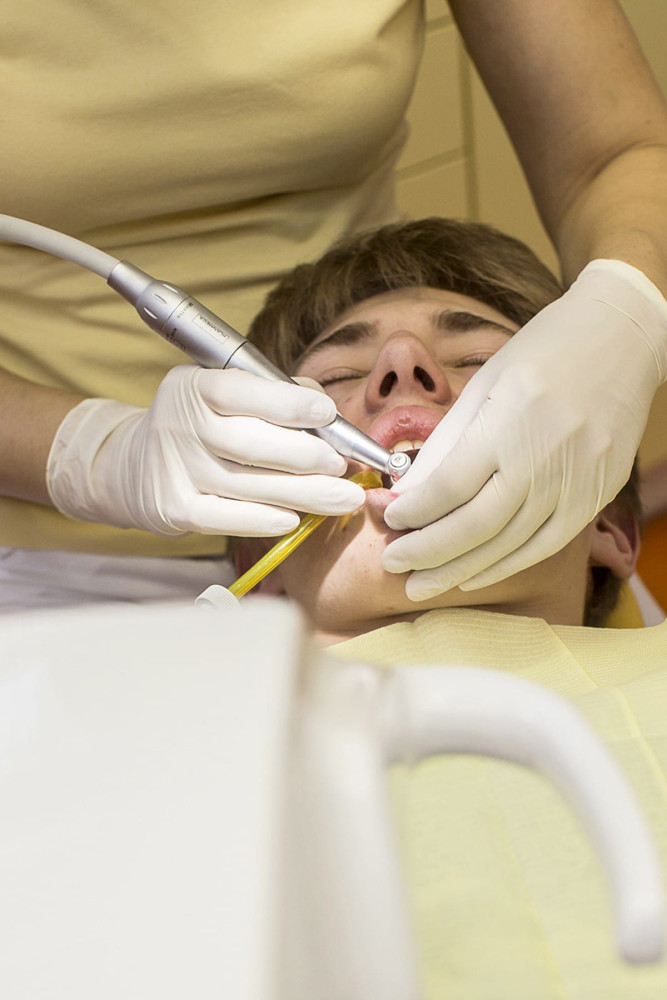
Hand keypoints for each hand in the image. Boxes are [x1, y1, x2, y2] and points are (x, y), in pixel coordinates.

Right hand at [47, 365, 364, 535]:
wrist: (134, 467)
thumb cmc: (201, 425)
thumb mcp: (225, 394)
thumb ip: (275, 395)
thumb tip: (330, 417)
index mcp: (195, 387)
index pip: (244, 391)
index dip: (290, 403)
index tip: (328, 413)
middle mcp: (181, 425)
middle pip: (254, 444)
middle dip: (307, 456)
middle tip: (342, 465)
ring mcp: (177, 470)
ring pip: (251, 485)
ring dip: (305, 494)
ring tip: (344, 497)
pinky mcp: (175, 509)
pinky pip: (229, 518)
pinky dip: (266, 519)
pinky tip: (295, 519)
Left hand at [382, 260, 666, 598]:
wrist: (622, 339)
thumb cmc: (543, 352)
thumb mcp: (484, 385)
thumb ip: (445, 445)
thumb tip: (404, 495)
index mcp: (510, 418)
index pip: (450, 484)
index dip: (413, 510)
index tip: (388, 518)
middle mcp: (546, 455)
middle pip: (477, 525)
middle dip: (427, 552)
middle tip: (393, 566)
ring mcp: (577, 480)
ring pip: (510, 544)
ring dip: (460, 570)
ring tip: (422, 585)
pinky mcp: (596, 495)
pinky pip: (545, 545)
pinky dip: (505, 565)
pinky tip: (471, 576)